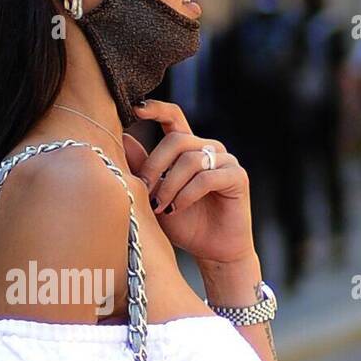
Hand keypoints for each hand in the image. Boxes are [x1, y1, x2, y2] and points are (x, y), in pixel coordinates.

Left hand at [122, 99, 255, 263]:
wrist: (211, 251)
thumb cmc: (183, 223)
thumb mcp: (154, 195)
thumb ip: (142, 168)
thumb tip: (123, 138)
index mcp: (188, 148)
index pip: (173, 117)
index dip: (156, 109)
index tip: (135, 109)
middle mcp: (208, 149)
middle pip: (176, 140)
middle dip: (154, 166)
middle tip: (145, 191)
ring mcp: (225, 161)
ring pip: (189, 160)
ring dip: (169, 186)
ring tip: (161, 206)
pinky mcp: (237, 177)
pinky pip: (207, 177)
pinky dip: (187, 194)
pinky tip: (178, 208)